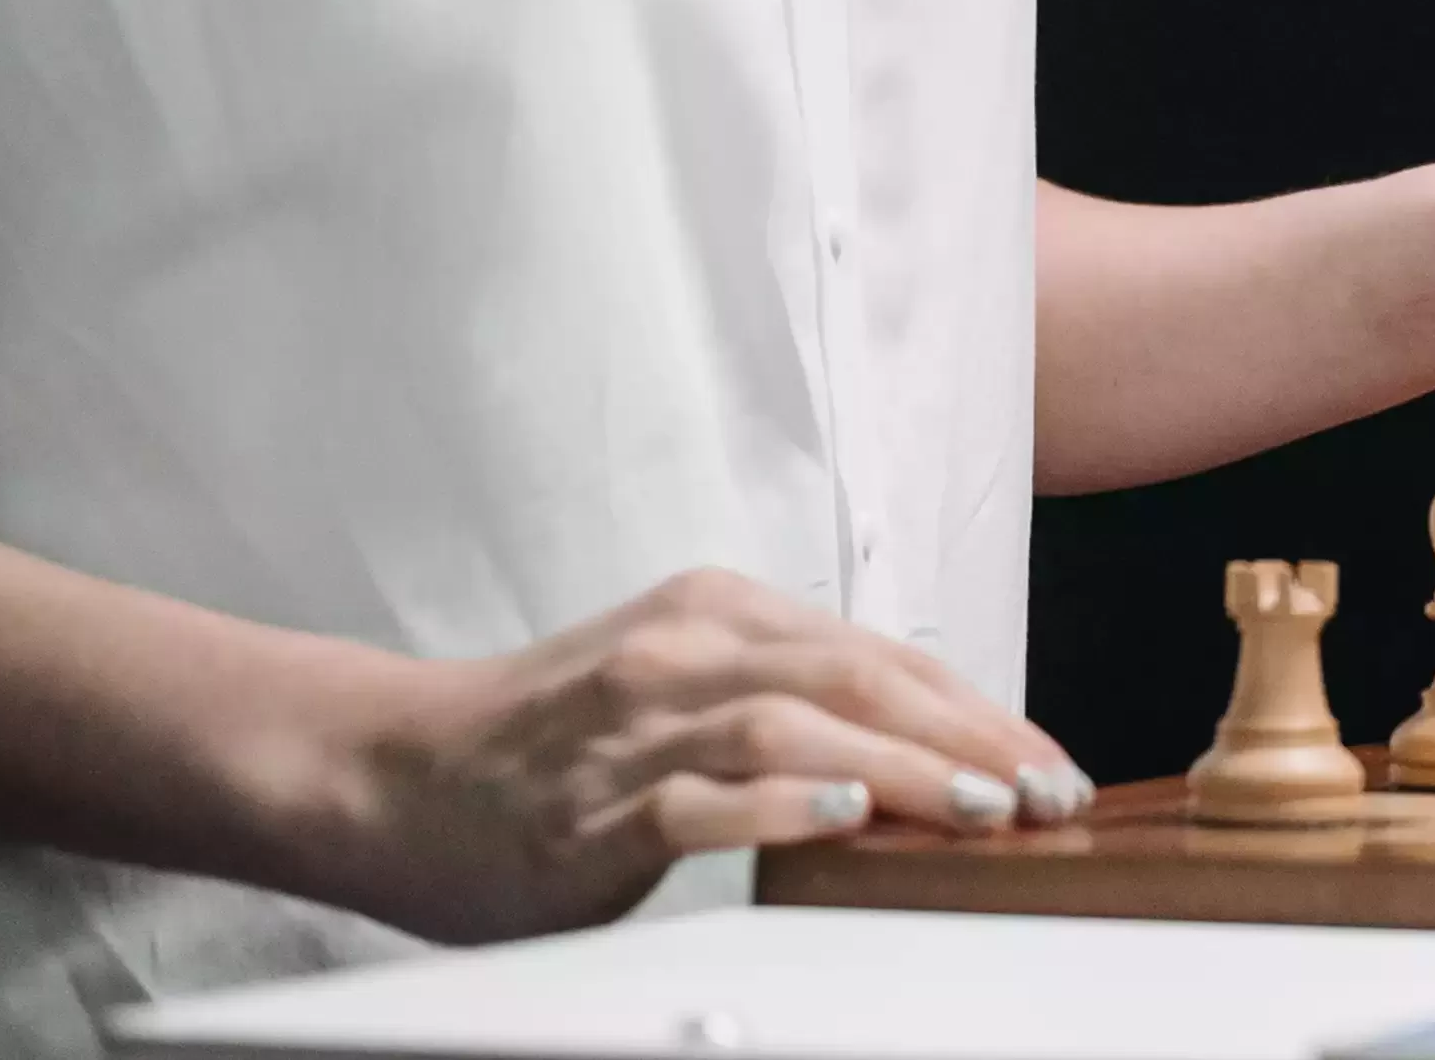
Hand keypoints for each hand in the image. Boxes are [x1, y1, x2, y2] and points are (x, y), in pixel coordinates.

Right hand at [309, 567, 1085, 941]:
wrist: (382, 772)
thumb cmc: (545, 741)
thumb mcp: (678, 684)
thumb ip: (786, 699)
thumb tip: (924, 747)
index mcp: (717, 614)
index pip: (882, 655)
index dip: (980, 708)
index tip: (1052, 762)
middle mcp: (682, 653)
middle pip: (857, 677)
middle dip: (970, 736)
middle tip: (1049, 790)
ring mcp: (633, 727)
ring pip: (793, 728)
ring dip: (902, 767)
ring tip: (983, 806)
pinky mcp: (588, 806)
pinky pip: (695, 800)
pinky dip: (778, 806)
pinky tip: (844, 818)